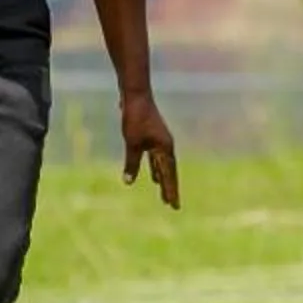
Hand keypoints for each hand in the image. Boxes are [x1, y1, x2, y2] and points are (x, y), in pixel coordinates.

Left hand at [121, 92, 179, 208]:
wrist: (136, 96)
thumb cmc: (135, 118)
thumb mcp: (132, 143)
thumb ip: (132, 163)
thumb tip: (128, 182)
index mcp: (165, 148)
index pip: (169, 175)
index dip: (171, 191)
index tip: (174, 206)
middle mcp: (166, 146)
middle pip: (169, 172)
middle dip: (169, 188)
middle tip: (172, 205)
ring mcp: (160, 141)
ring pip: (163, 166)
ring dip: (163, 179)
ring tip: (164, 194)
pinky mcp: (152, 137)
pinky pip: (156, 159)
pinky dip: (156, 168)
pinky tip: (154, 176)